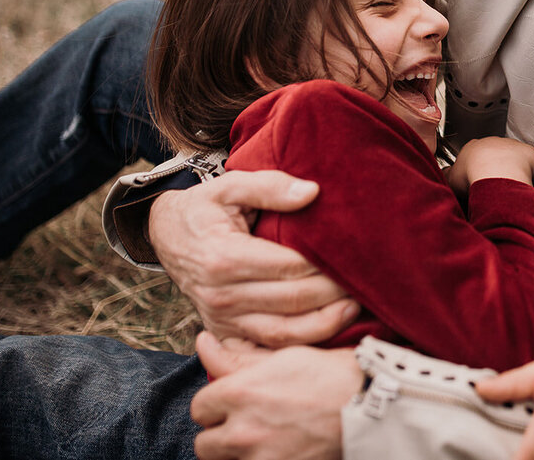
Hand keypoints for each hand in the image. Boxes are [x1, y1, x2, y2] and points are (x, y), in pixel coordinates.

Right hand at [149, 169, 358, 345]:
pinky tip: (326, 333)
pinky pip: (267, 348)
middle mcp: (221, 294)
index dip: (325, 265)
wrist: (166, 235)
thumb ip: (270, 186)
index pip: (289, 267)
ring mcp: (221, 318)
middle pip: (291, 301)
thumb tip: (312, 192)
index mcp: (224, 257)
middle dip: (333, 294)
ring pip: (282, 333)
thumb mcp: (230, 185)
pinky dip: (298, 346)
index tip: (356, 256)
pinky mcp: (226, 332)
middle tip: (366, 282)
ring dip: (324, 325)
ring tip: (355, 309)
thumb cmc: (205, 208)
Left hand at [191, 331, 362, 459]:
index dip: (215, 405)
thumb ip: (235, 358)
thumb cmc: (330, 374)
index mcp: (239, 394)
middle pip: (205, 445)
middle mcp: (242, 431)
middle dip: (221, 434)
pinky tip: (280, 451)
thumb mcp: (282, 356)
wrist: (372, 406)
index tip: (232, 403)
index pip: (199, 408)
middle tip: (244, 425)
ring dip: (238, 453)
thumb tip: (203, 342)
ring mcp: (260, 459)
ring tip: (262, 440)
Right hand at [445, 137, 533, 194]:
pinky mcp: (531, 154)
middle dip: (496, 168)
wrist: (496, 175)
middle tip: (494, 185)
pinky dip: (532, 172)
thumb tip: (445, 174)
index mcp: (475, 146)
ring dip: (514, 169)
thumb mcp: (450, 178)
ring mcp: (514, 146)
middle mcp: (495, 142)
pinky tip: (524, 183)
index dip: (478, 167)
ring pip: (516, 158)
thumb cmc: (473, 176)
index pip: (477, 154)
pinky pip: (533, 163)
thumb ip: (447, 174)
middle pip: (497, 154)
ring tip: (509, 187)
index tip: (478, 178)